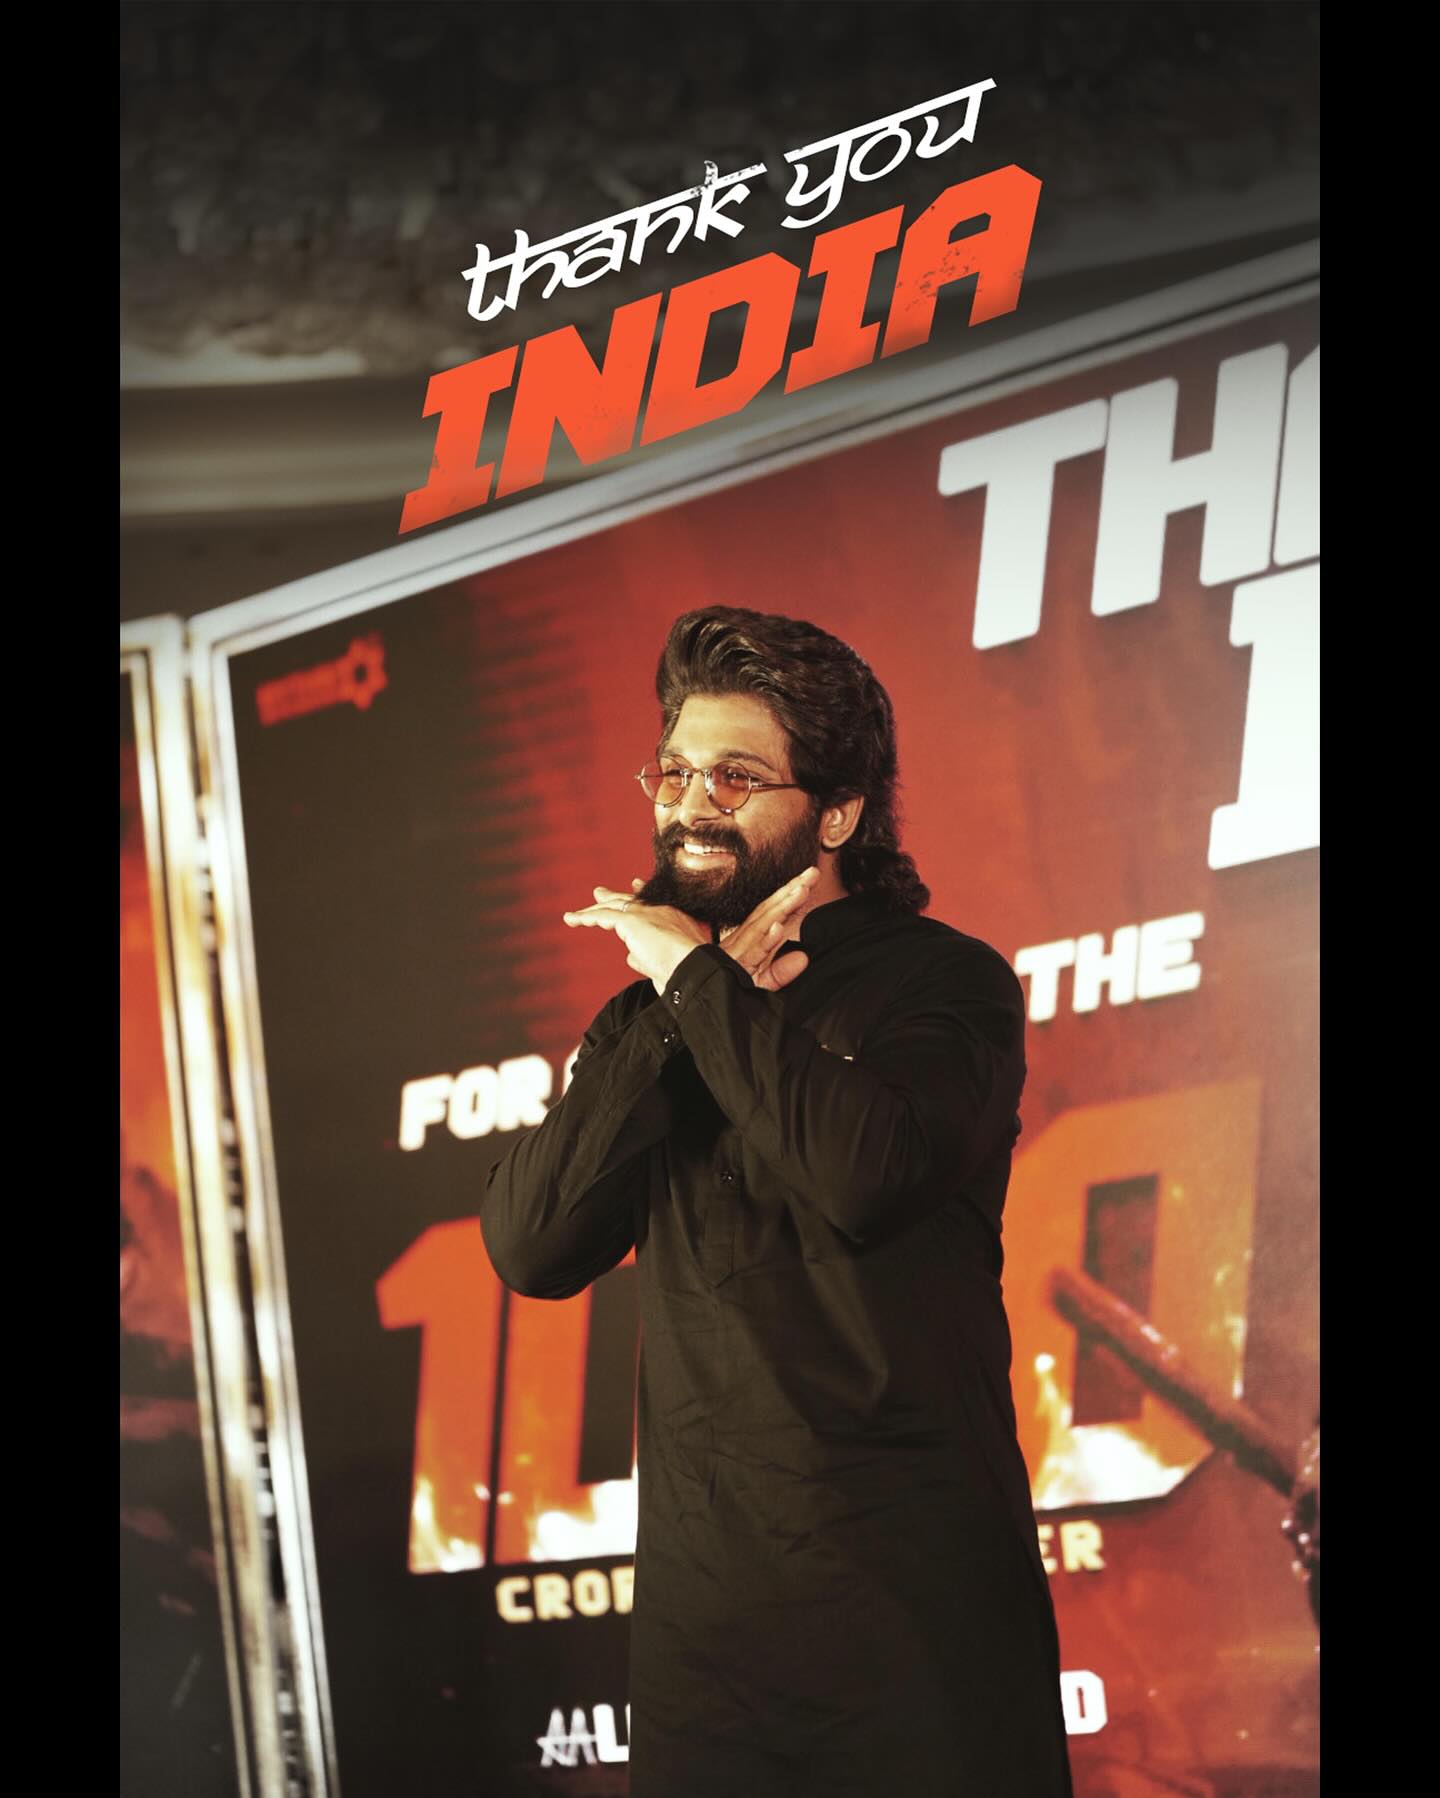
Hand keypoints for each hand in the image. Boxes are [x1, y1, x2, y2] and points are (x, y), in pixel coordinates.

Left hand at [562, 883, 708, 993]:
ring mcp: (646, 913)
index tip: (634, 885)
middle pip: (629, 900)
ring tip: (575, 916)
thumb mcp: (665, 962)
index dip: (639, 895)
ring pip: (613, 907)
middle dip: (612, 897)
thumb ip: (645, 956)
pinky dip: (587, 918)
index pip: (651, 903)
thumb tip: (628, 955)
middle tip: (598, 893)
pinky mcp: (631, 920)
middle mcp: (660, 910)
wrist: (692, 967)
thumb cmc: (684, 970)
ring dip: (592, 912)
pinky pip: (603, 916)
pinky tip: (574, 920)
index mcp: (673, 918)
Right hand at [718, 867, 818, 990]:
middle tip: (812, 873)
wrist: (687, 992)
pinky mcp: (730, 970)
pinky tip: (777, 928)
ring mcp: (734, 956)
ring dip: (782, 908)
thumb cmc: (715, 991)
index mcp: (742, 945)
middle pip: (767, 914)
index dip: (787, 898)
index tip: (806, 881)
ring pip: (761, 927)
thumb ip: (778, 973)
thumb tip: (803, 957)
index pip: (767, 916)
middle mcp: (738, 946)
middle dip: (791, 893)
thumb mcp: (754, 986)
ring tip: (801, 891)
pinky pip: (751, 956)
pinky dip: (765, 942)